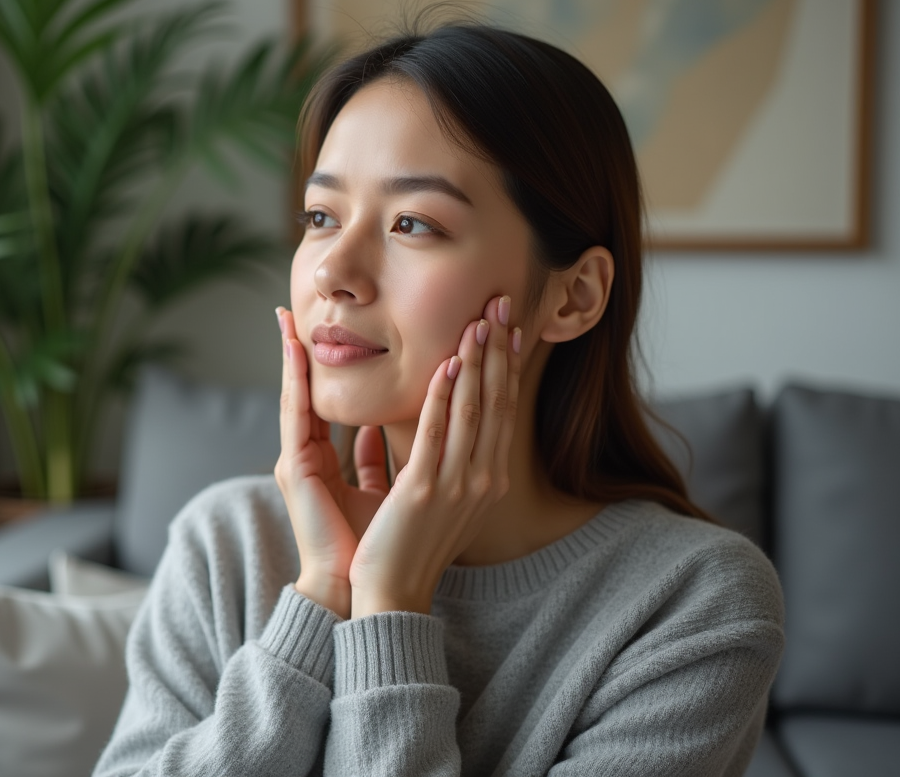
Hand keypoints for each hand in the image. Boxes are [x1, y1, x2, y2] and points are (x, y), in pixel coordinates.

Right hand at [273, 307, 390, 618]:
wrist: (358, 588)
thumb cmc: (368, 546)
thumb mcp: (374, 491)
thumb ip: (372, 460)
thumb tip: (379, 430)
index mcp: (320, 463)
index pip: (317, 403)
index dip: (313, 368)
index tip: (308, 332)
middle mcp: (301, 458)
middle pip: (298, 394)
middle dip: (293, 352)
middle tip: (287, 310)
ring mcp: (293, 463)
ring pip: (292, 398)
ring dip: (291, 357)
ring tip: (286, 320)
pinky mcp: (295, 471)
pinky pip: (296, 416)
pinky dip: (297, 382)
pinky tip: (297, 351)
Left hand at [347, 295, 521, 616]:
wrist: (390, 595)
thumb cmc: (406, 546)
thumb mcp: (433, 496)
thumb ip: (436, 457)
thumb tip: (433, 420)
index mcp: (485, 480)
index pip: (499, 410)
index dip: (505, 365)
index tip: (509, 327)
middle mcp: (480, 480)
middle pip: (494, 402)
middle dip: (498, 350)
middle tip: (500, 304)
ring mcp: (455, 486)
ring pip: (471, 411)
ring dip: (476, 362)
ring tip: (478, 320)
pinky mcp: (423, 491)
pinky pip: (436, 434)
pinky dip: (443, 397)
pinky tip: (447, 365)